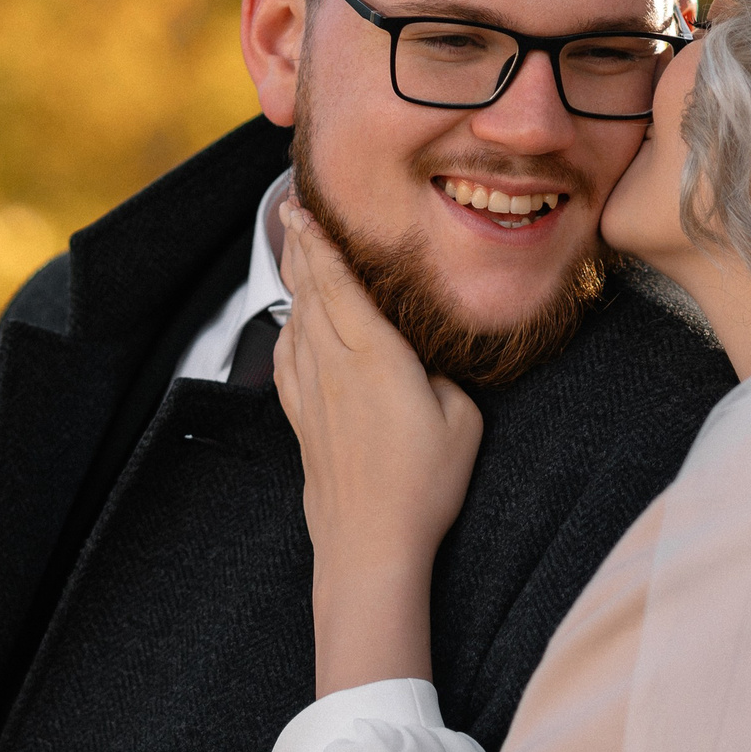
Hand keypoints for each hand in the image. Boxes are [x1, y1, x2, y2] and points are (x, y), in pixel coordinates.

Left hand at [273, 199, 483, 694]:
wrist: (369, 544)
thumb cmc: (422, 487)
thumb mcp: (462, 421)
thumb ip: (444, 376)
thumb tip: (427, 363)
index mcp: (374, 356)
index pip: (338, 282)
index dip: (319, 241)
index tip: (304, 207)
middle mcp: (333, 366)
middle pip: (310, 291)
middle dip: (299, 246)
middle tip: (290, 209)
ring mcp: (311, 393)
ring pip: (296, 320)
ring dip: (293, 282)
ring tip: (294, 252)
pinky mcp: (302, 420)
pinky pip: (288, 357)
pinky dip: (289, 327)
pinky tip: (293, 322)